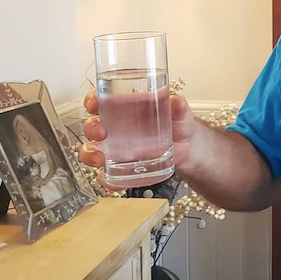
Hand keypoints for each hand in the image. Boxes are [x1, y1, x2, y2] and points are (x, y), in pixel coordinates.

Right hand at [79, 89, 197, 182]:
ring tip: (101, 159)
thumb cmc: (180, 125)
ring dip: (90, 154)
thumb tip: (176, 102)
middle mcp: (117, 127)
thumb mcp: (180, 114)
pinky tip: (111, 180)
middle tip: (101, 133)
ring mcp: (118, 148)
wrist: (190, 150)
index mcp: (127, 107)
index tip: (93, 105)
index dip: (92, 101)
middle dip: (91, 128)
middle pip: (92, 125)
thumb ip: (178, 108)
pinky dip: (105, 179)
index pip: (102, 99)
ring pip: (92, 150)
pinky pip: (107, 174)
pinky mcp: (123, 167)